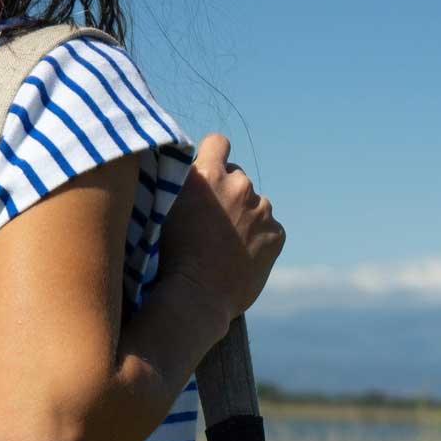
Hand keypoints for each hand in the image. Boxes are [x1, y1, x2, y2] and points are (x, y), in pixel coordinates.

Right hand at [157, 134, 284, 325]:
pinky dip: (259, 240)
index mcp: (207, 174)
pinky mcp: (277, 234)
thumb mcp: (164, 210)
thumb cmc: (171, 258)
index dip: (213, 156)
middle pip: (237, 177)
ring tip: (226, 246)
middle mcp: (238, 185)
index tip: (209, 172)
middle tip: (212, 223)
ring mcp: (261, 210)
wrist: (196, 298)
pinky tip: (241, 258)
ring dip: (245, 217)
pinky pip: (270, 229)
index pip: (218, 142)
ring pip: (255, 205)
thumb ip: (181, 185)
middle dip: (228, 193)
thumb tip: (188, 171)